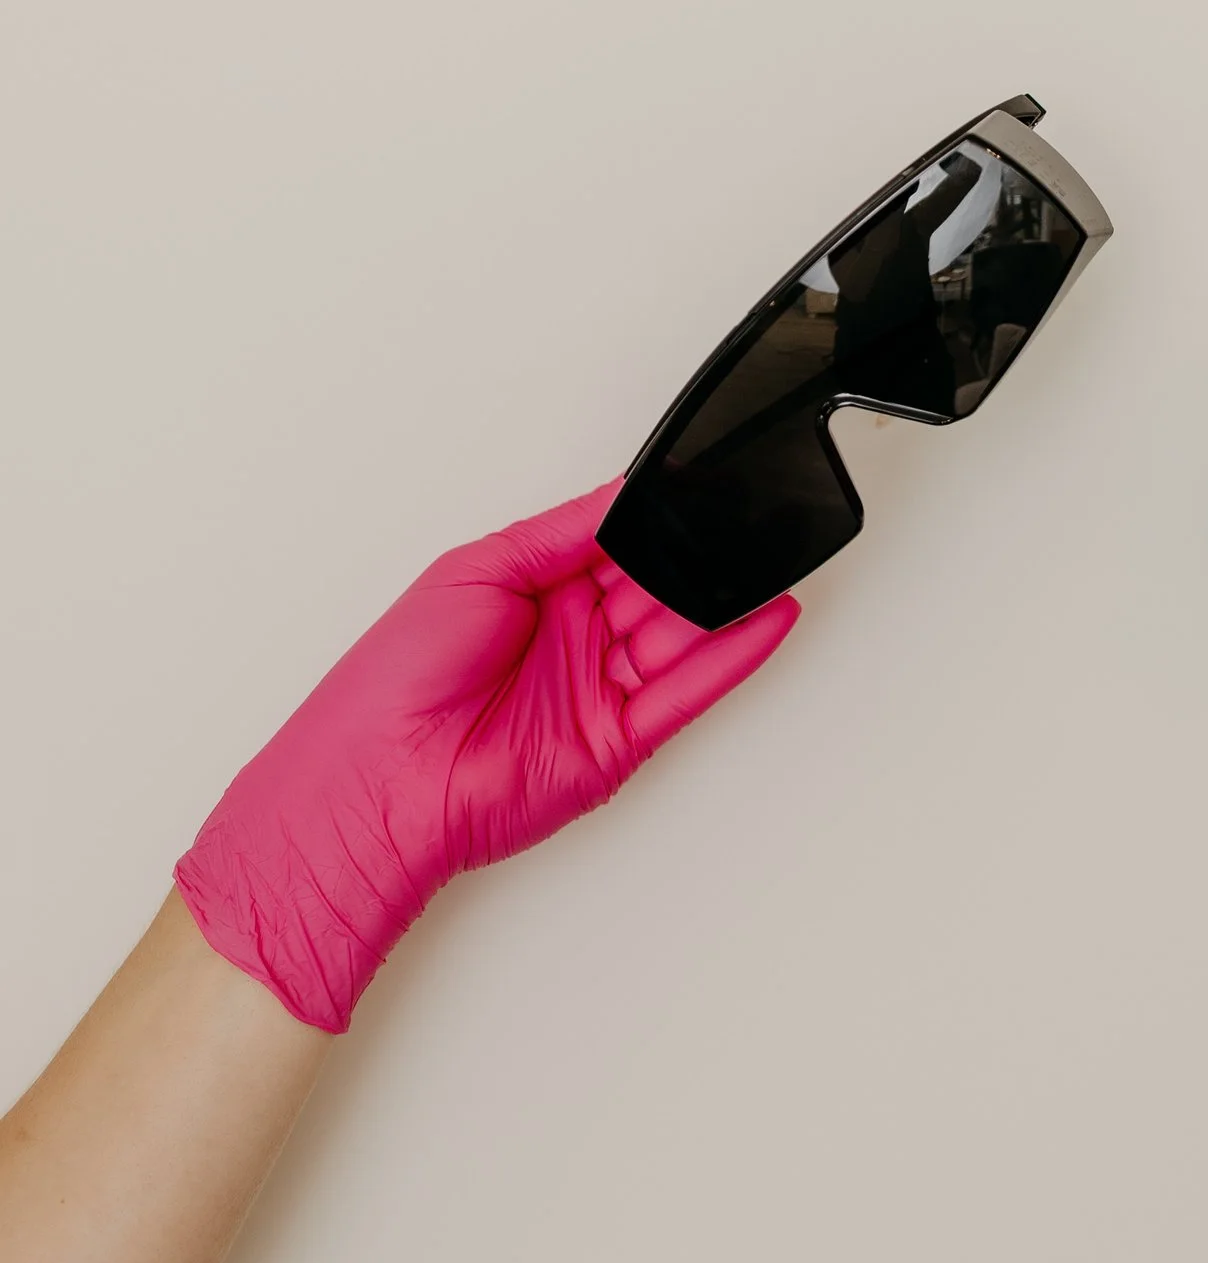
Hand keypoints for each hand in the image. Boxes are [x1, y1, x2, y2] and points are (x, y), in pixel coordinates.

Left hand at [176, 487, 799, 1032]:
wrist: (379, 778)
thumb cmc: (397, 678)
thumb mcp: (476, 569)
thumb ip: (561, 533)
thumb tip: (622, 494)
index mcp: (534, 587)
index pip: (617, 541)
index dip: (658, 516)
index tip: (701, 485)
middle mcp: (572, 636)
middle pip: (656, 585)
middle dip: (700, 554)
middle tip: (746, 518)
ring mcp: (598, 688)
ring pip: (679, 634)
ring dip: (724, 600)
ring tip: (774, 559)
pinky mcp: (618, 740)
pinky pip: (687, 692)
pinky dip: (732, 658)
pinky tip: (768, 619)